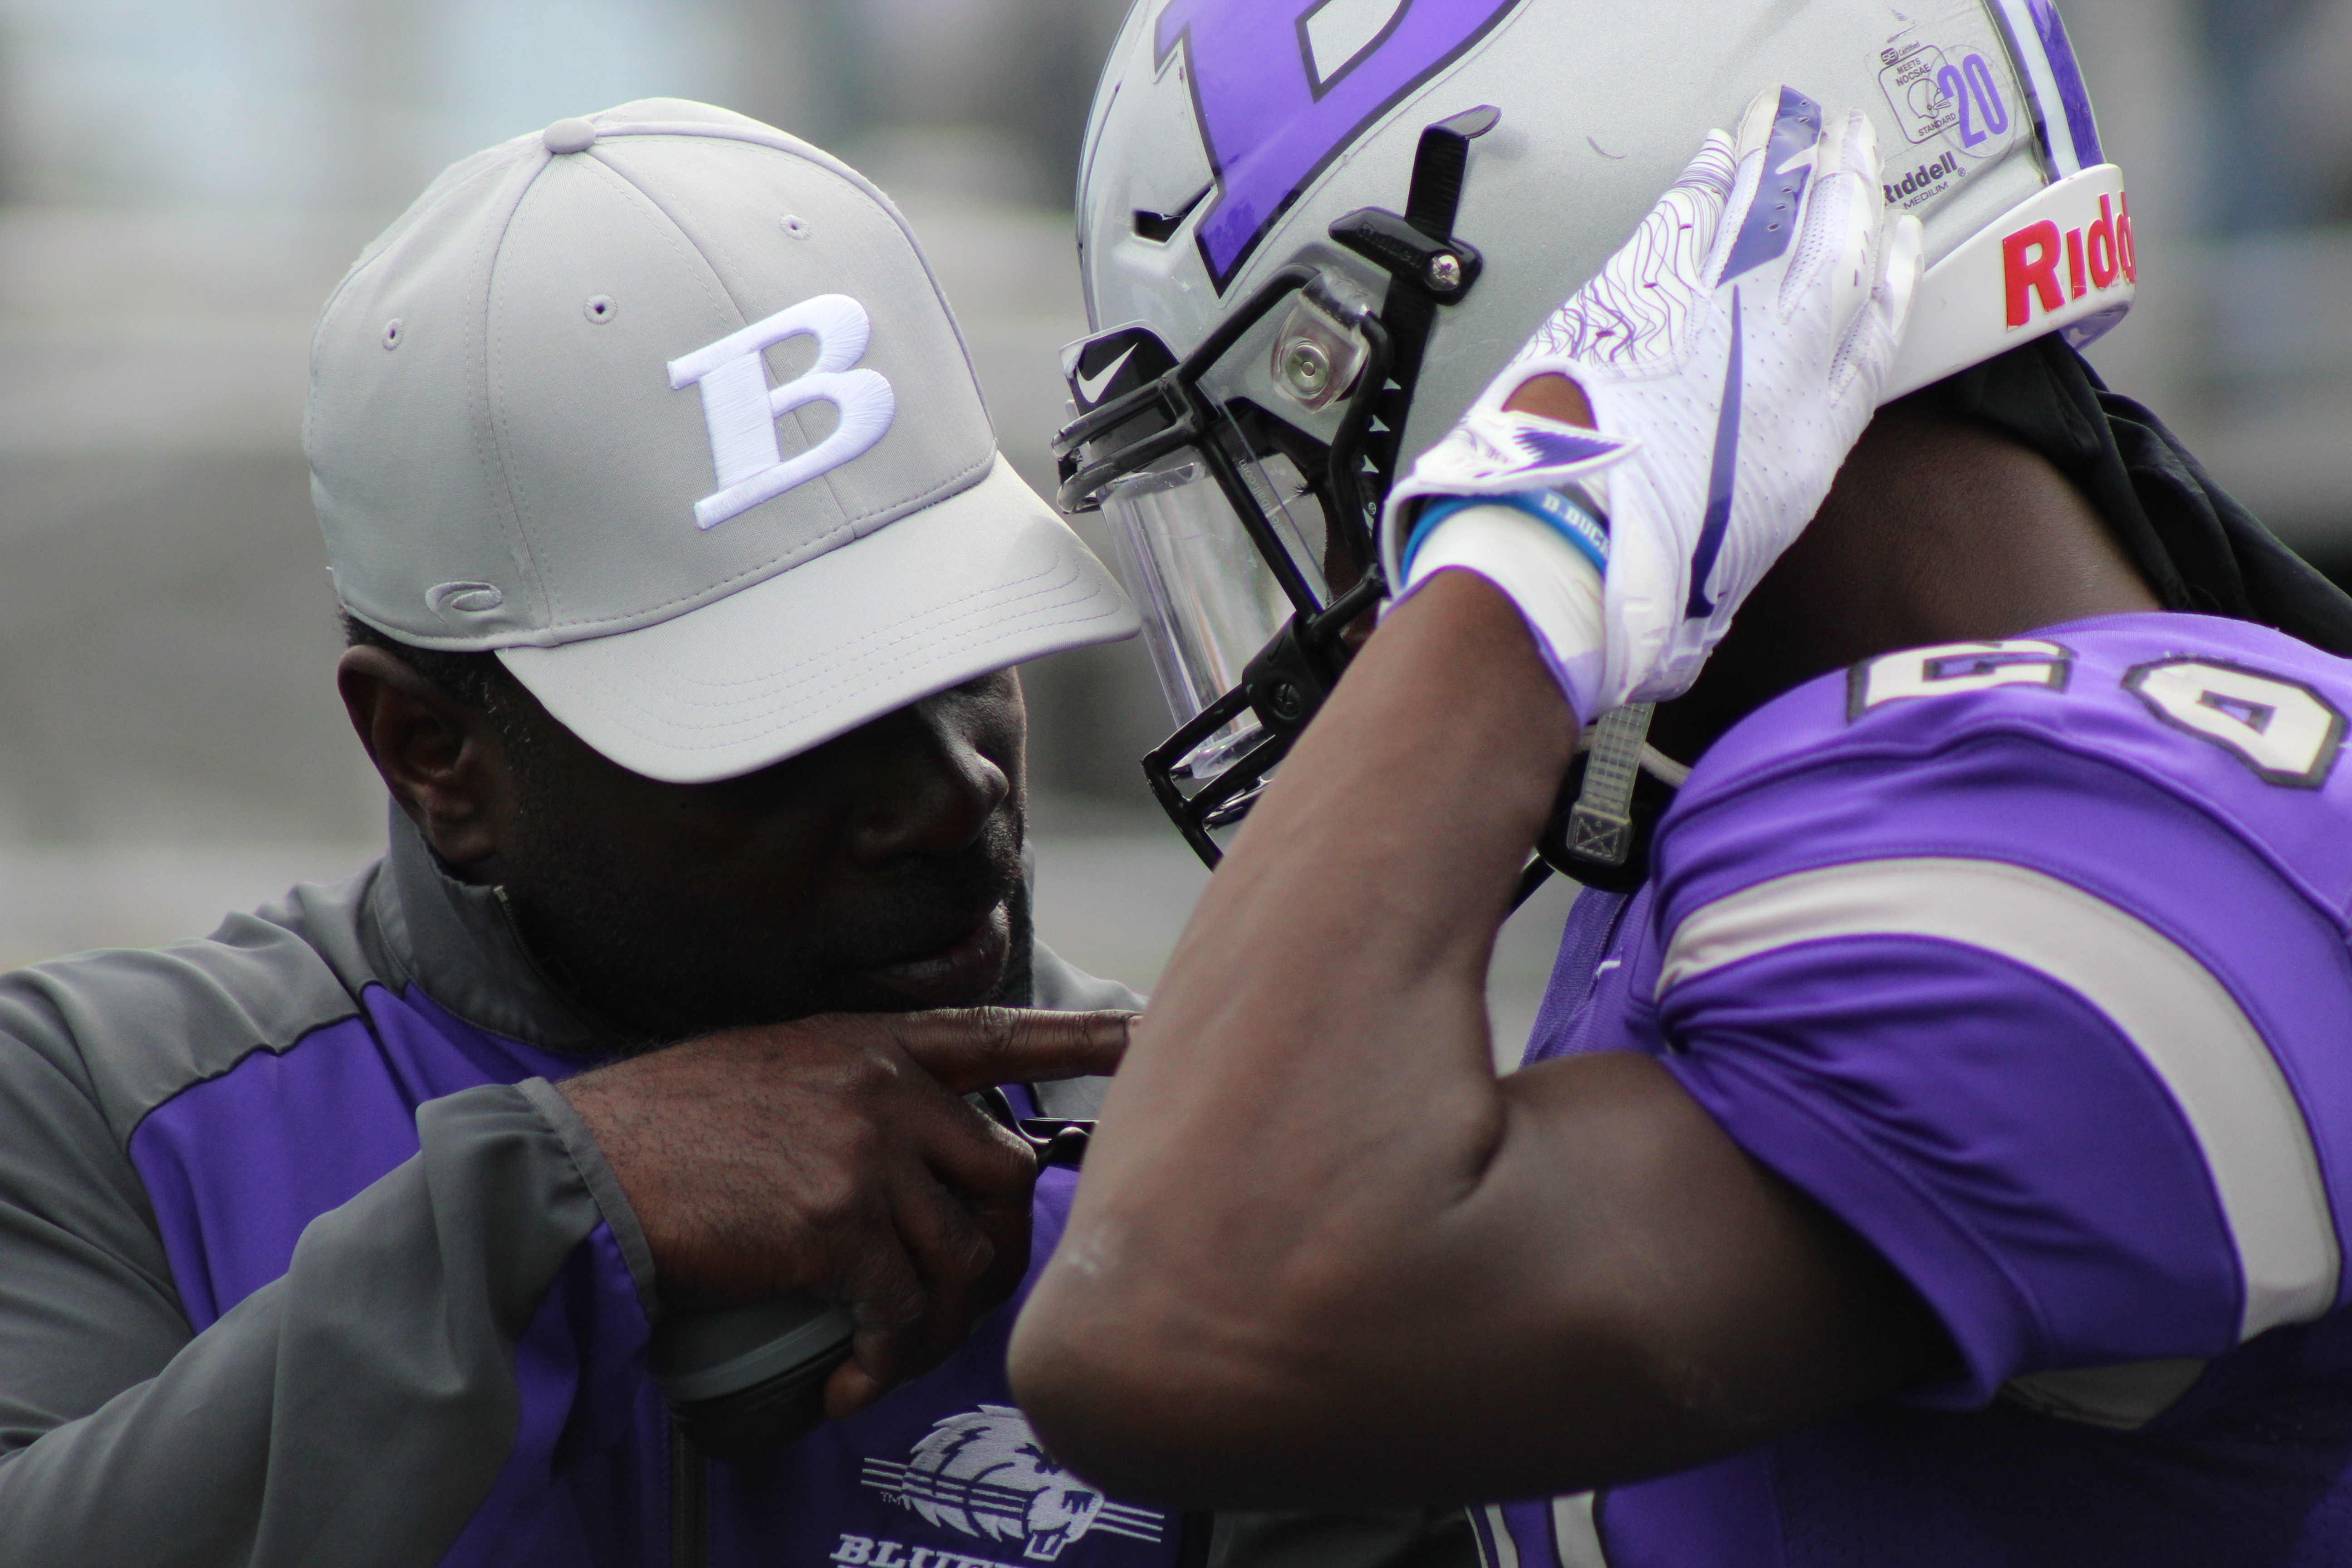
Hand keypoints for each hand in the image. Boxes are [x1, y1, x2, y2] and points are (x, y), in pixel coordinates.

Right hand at [557, 1008, 1131, 1415]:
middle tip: (959, 1299)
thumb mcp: (774, 1069)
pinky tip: (844, 1386)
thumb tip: (906, 1147)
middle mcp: (884, 1088)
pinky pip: (901, 1312)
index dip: (1079, 1035)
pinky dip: (882, 1364)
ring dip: (940, 1321)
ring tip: (890, 1354)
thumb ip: (853, 1093)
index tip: (1145, 1034)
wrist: (583, 1165)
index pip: (997, 1034)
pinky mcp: (837, 1226)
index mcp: (871, 1044)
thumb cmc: (666, 1127)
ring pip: (963, 1253)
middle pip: (1005, 1170)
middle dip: (997, 1248)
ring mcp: (867, 1152)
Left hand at [1382, 85, 1923, 718]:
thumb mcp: (1703, 611)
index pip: (1876, 333)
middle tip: (1855, 147)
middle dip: (1852, 188)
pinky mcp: (1642, 294)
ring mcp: (1714, 316)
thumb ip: (1713, 599)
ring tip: (1797, 123)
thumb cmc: (1632, 592)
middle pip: (1836, 249)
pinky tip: (1719, 150)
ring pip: (1772, 214)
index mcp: (1810, 440)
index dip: (1894, 275)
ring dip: (1787, 161)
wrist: (1569, 548)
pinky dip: (1710, 175)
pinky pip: (1691, 213)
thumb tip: (1691, 627)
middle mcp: (1780, 364)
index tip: (1902, 235)